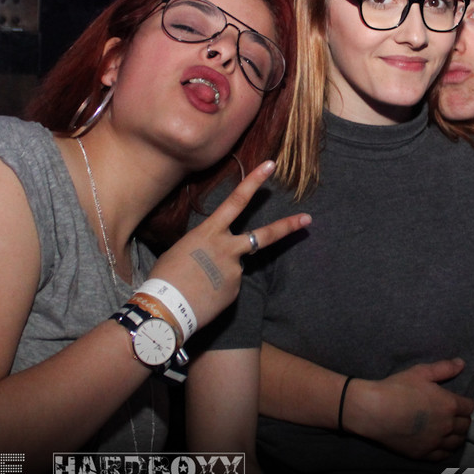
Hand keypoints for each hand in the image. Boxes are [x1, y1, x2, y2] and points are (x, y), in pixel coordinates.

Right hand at [148, 160, 310, 328]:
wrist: (167, 307)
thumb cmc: (165, 275)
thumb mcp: (182, 249)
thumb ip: (204, 246)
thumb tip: (215, 255)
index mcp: (210, 232)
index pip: (236, 201)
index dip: (254, 181)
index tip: (271, 165)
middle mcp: (228, 248)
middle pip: (264, 235)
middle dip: (288, 226)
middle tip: (307, 219)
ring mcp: (235, 270)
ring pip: (235, 266)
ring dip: (221, 273)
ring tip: (198, 285)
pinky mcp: (235, 291)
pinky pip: (229, 286)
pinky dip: (218, 289)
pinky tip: (203, 295)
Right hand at [344, 358, 472, 460]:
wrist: (375, 410)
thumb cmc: (397, 387)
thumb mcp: (421, 372)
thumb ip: (444, 368)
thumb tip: (461, 363)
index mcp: (449, 404)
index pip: (468, 407)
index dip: (465, 403)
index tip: (459, 402)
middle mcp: (447, 425)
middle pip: (465, 426)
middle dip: (462, 419)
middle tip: (454, 415)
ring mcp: (435, 442)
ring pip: (456, 442)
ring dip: (456, 435)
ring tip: (450, 431)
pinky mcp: (423, 453)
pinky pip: (442, 455)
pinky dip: (445, 450)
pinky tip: (441, 445)